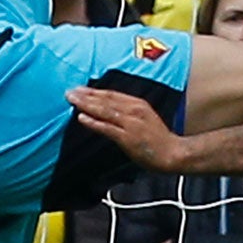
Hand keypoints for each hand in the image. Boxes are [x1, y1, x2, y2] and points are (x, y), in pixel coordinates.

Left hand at [67, 86, 185, 171]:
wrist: (173, 153)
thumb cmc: (158, 139)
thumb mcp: (145, 118)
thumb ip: (128, 113)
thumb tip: (109, 110)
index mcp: (138, 104)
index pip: (112, 94)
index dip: (94, 91)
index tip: (80, 89)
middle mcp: (134, 110)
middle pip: (105, 100)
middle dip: (86, 95)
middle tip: (69, 92)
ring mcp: (130, 123)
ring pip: (104, 110)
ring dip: (86, 104)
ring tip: (71, 100)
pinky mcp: (128, 137)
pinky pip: (107, 127)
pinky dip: (94, 122)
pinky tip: (81, 118)